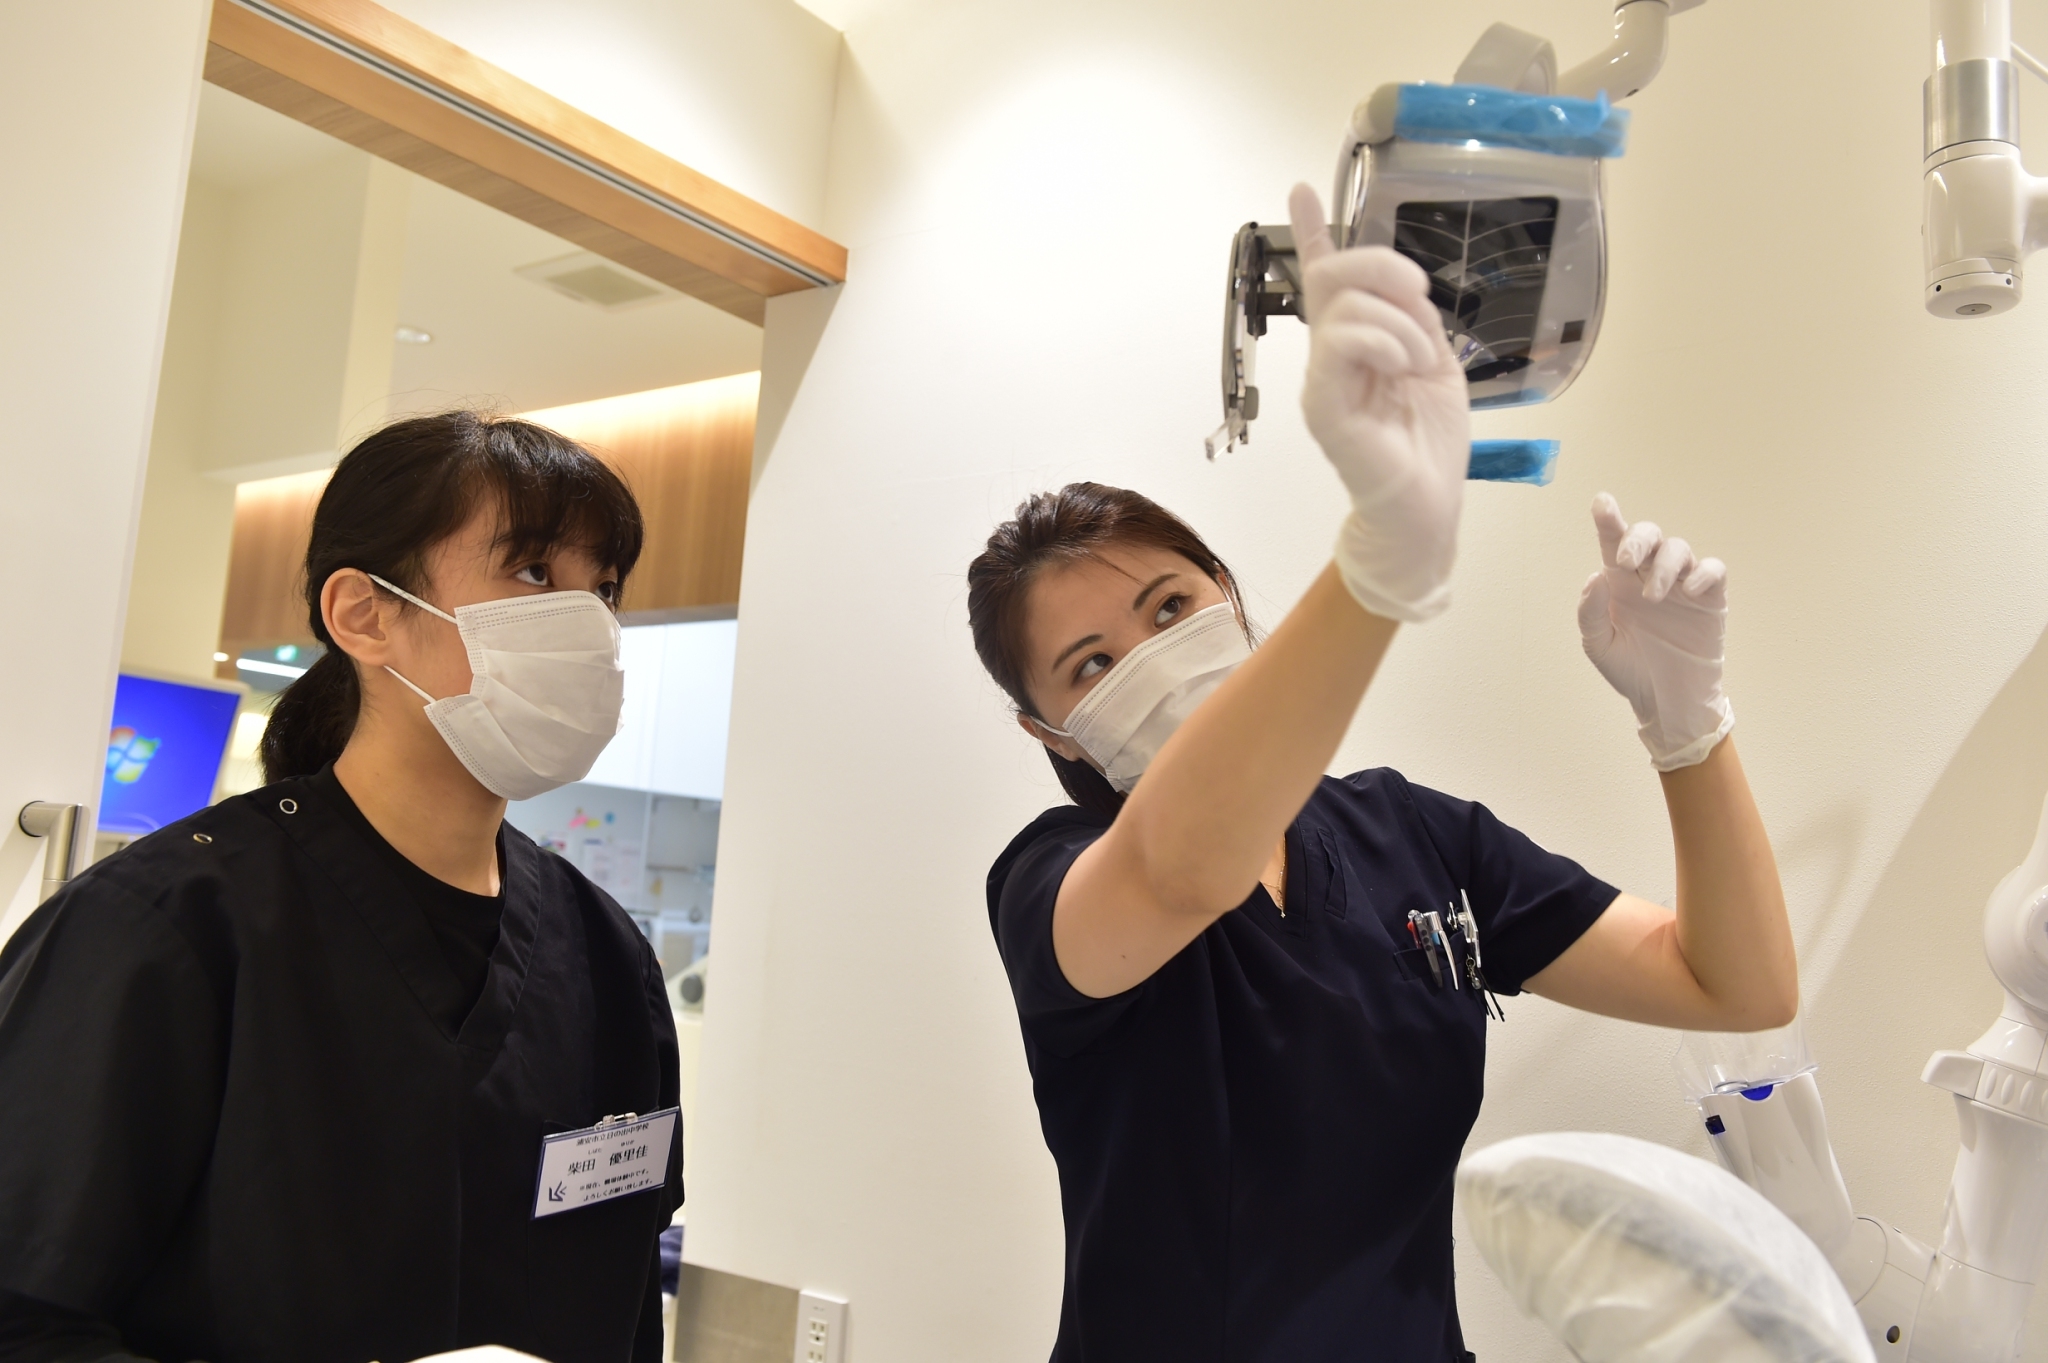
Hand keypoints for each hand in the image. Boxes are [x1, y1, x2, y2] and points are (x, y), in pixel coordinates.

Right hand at [1288, 183, 1470, 621]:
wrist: (1426, 508)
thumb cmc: (1429, 443)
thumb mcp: (1435, 365)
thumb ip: (1414, 321)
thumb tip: (1404, 288)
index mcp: (1357, 344)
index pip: (1326, 280)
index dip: (1316, 231)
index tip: (1300, 189)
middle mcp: (1330, 357)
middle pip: (1336, 276)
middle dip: (1385, 266)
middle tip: (1421, 296)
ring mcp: (1323, 381)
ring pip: (1346, 307)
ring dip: (1401, 321)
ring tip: (1420, 361)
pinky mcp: (1324, 407)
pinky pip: (1343, 344)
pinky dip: (1385, 342)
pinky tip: (1403, 369)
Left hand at [1578, 493, 1733, 769]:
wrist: (1664, 703)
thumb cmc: (1630, 670)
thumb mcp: (1599, 645)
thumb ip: (1591, 611)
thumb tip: (1595, 576)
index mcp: (1619, 582)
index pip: (1613, 542)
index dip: (1609, 519)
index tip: (1602, 502)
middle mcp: (1650, 576)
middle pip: (1649, 536)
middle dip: (1637, 539)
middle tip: (1625, 561)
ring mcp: (1681, 586)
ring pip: (1679, 549)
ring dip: (1663, 565)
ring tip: (1653, 595)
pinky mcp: (1710, 600)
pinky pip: (1712, 570)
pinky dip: (1702, 573)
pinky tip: (1688, 590)